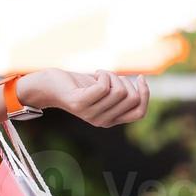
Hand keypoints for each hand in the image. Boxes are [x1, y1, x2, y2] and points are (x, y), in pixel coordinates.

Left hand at [20, 68, 149, 127]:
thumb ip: (122, 92)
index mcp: (111, 120)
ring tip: (99, 74)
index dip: (145, 94)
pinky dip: (103, 75)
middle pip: (132, 98)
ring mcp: (90, 114)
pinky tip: (95, 73)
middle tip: (109, 76)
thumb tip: (143, 83)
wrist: (49, 84)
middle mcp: (102, 122)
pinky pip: (104, 87)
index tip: (141, 77)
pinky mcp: (79, 104)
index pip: (140, 113)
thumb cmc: (78, 85)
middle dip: (125, 81)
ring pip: (119, 91)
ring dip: (112, 75)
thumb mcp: (105, 90)